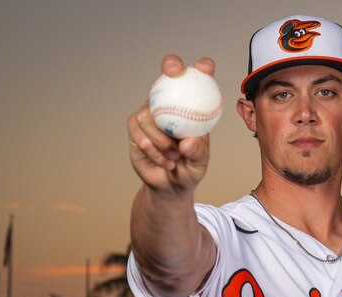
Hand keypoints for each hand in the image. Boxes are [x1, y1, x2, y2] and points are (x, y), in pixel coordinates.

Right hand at [127, 54, 213, 193]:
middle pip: (166, 77)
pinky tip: (166, 162)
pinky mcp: (135, 127)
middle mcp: (170, 105)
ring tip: (175, 157)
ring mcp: (150, 114)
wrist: (170, 185)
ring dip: (162, 140)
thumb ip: (198, 152)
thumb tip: (187, 142)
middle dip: (170, 66)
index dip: (201, 69)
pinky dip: (153, 151)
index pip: (198, 82)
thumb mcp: (200, 163)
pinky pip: (140, 134)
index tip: (206, 67)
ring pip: (149, 115)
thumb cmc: (190, 169)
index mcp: (192, 109)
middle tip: (173, 71)